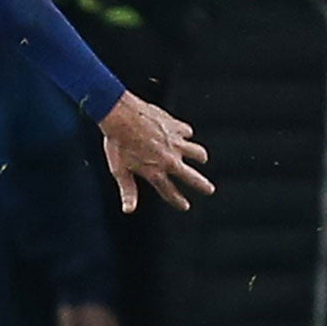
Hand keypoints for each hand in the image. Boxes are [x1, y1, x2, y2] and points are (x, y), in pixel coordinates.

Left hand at [100, 91, 212, 212]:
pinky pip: (187, 132)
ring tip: (202, 158)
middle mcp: (169, 160)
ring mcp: (175, 143)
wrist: (121, 115)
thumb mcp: (119, 170)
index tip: (185, 206)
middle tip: (209, 189)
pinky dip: (185, 134)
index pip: (170, 192)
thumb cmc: (117, 143)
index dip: (178, 201)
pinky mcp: (176, 127)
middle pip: (192, 177)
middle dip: (202, 185)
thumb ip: (128, 190)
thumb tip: (128, 210)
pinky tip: (183, 134)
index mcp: (155, 172)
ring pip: (197, 153)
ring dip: (200, 156)